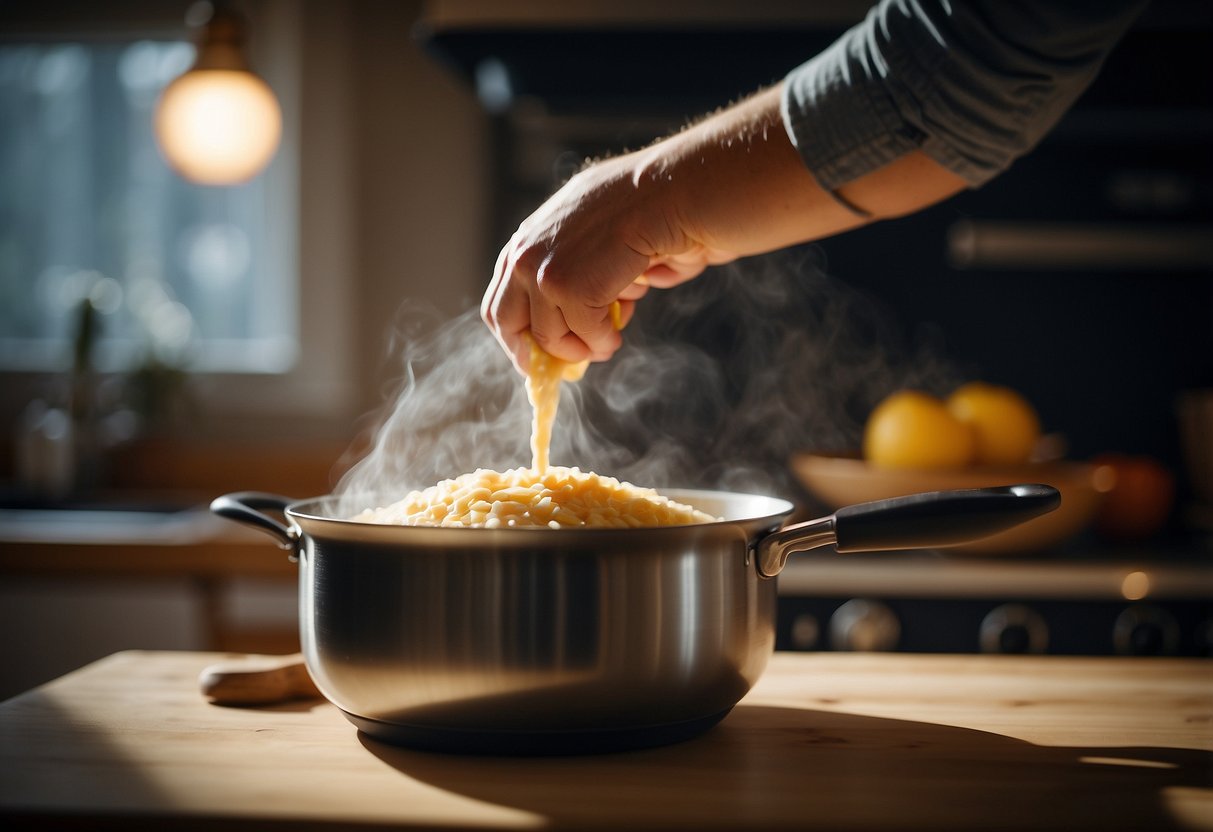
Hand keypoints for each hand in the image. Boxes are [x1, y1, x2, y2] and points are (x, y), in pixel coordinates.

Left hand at [481, 82, 965, 372]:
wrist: (684, 190)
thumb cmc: (663, 210)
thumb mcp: (613, 239)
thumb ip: (591, 273)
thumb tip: (591, 327)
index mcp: (537, 230)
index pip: (505, 290)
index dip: (519, 330)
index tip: (539, 356)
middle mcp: (529, 245)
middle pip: (505, 319)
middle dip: (535, 351)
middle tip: (566, 368)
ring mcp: (543, 266)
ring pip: (547, 334)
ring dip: (583, 346)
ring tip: (611, 339)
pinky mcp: (565, 285)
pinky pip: (580, 335)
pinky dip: (604, 342)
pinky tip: (622, 328)